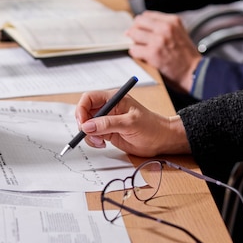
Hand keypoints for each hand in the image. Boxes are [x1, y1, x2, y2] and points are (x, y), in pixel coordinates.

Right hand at [75, 90, 190, 156]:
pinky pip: (93, 135)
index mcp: (114, 99)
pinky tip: (103, 144)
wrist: (161, 140)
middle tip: (89, 134)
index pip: (89, 98)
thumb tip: (87, 126)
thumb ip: (107, 124)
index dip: (81, 109)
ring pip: (87, 126)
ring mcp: (107, 121)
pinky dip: (93, 141)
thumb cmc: (151, 127)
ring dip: (89, 135)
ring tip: (100, 142)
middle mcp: (108, 108)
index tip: (82, 122)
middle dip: (84, 124)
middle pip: (85, 112)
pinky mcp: (108, 132)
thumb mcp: (129, 123)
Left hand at [126, 11, 201, 93]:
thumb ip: (164, 27)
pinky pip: (134, 50)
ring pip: (133, 34)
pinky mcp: (152, 53)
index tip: (140, 30)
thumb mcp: (179, 33)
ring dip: (134, 42)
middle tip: (136, 39)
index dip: (141, 24)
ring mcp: (158, 40)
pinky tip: (143, 57)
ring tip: (141, 48)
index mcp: (172, 20)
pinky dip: (135, 54)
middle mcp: (165, 27)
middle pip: (138, 22)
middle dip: (135, 30)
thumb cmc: (186, 56)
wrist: (195, 71)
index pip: (147, 15)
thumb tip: (141, 27)